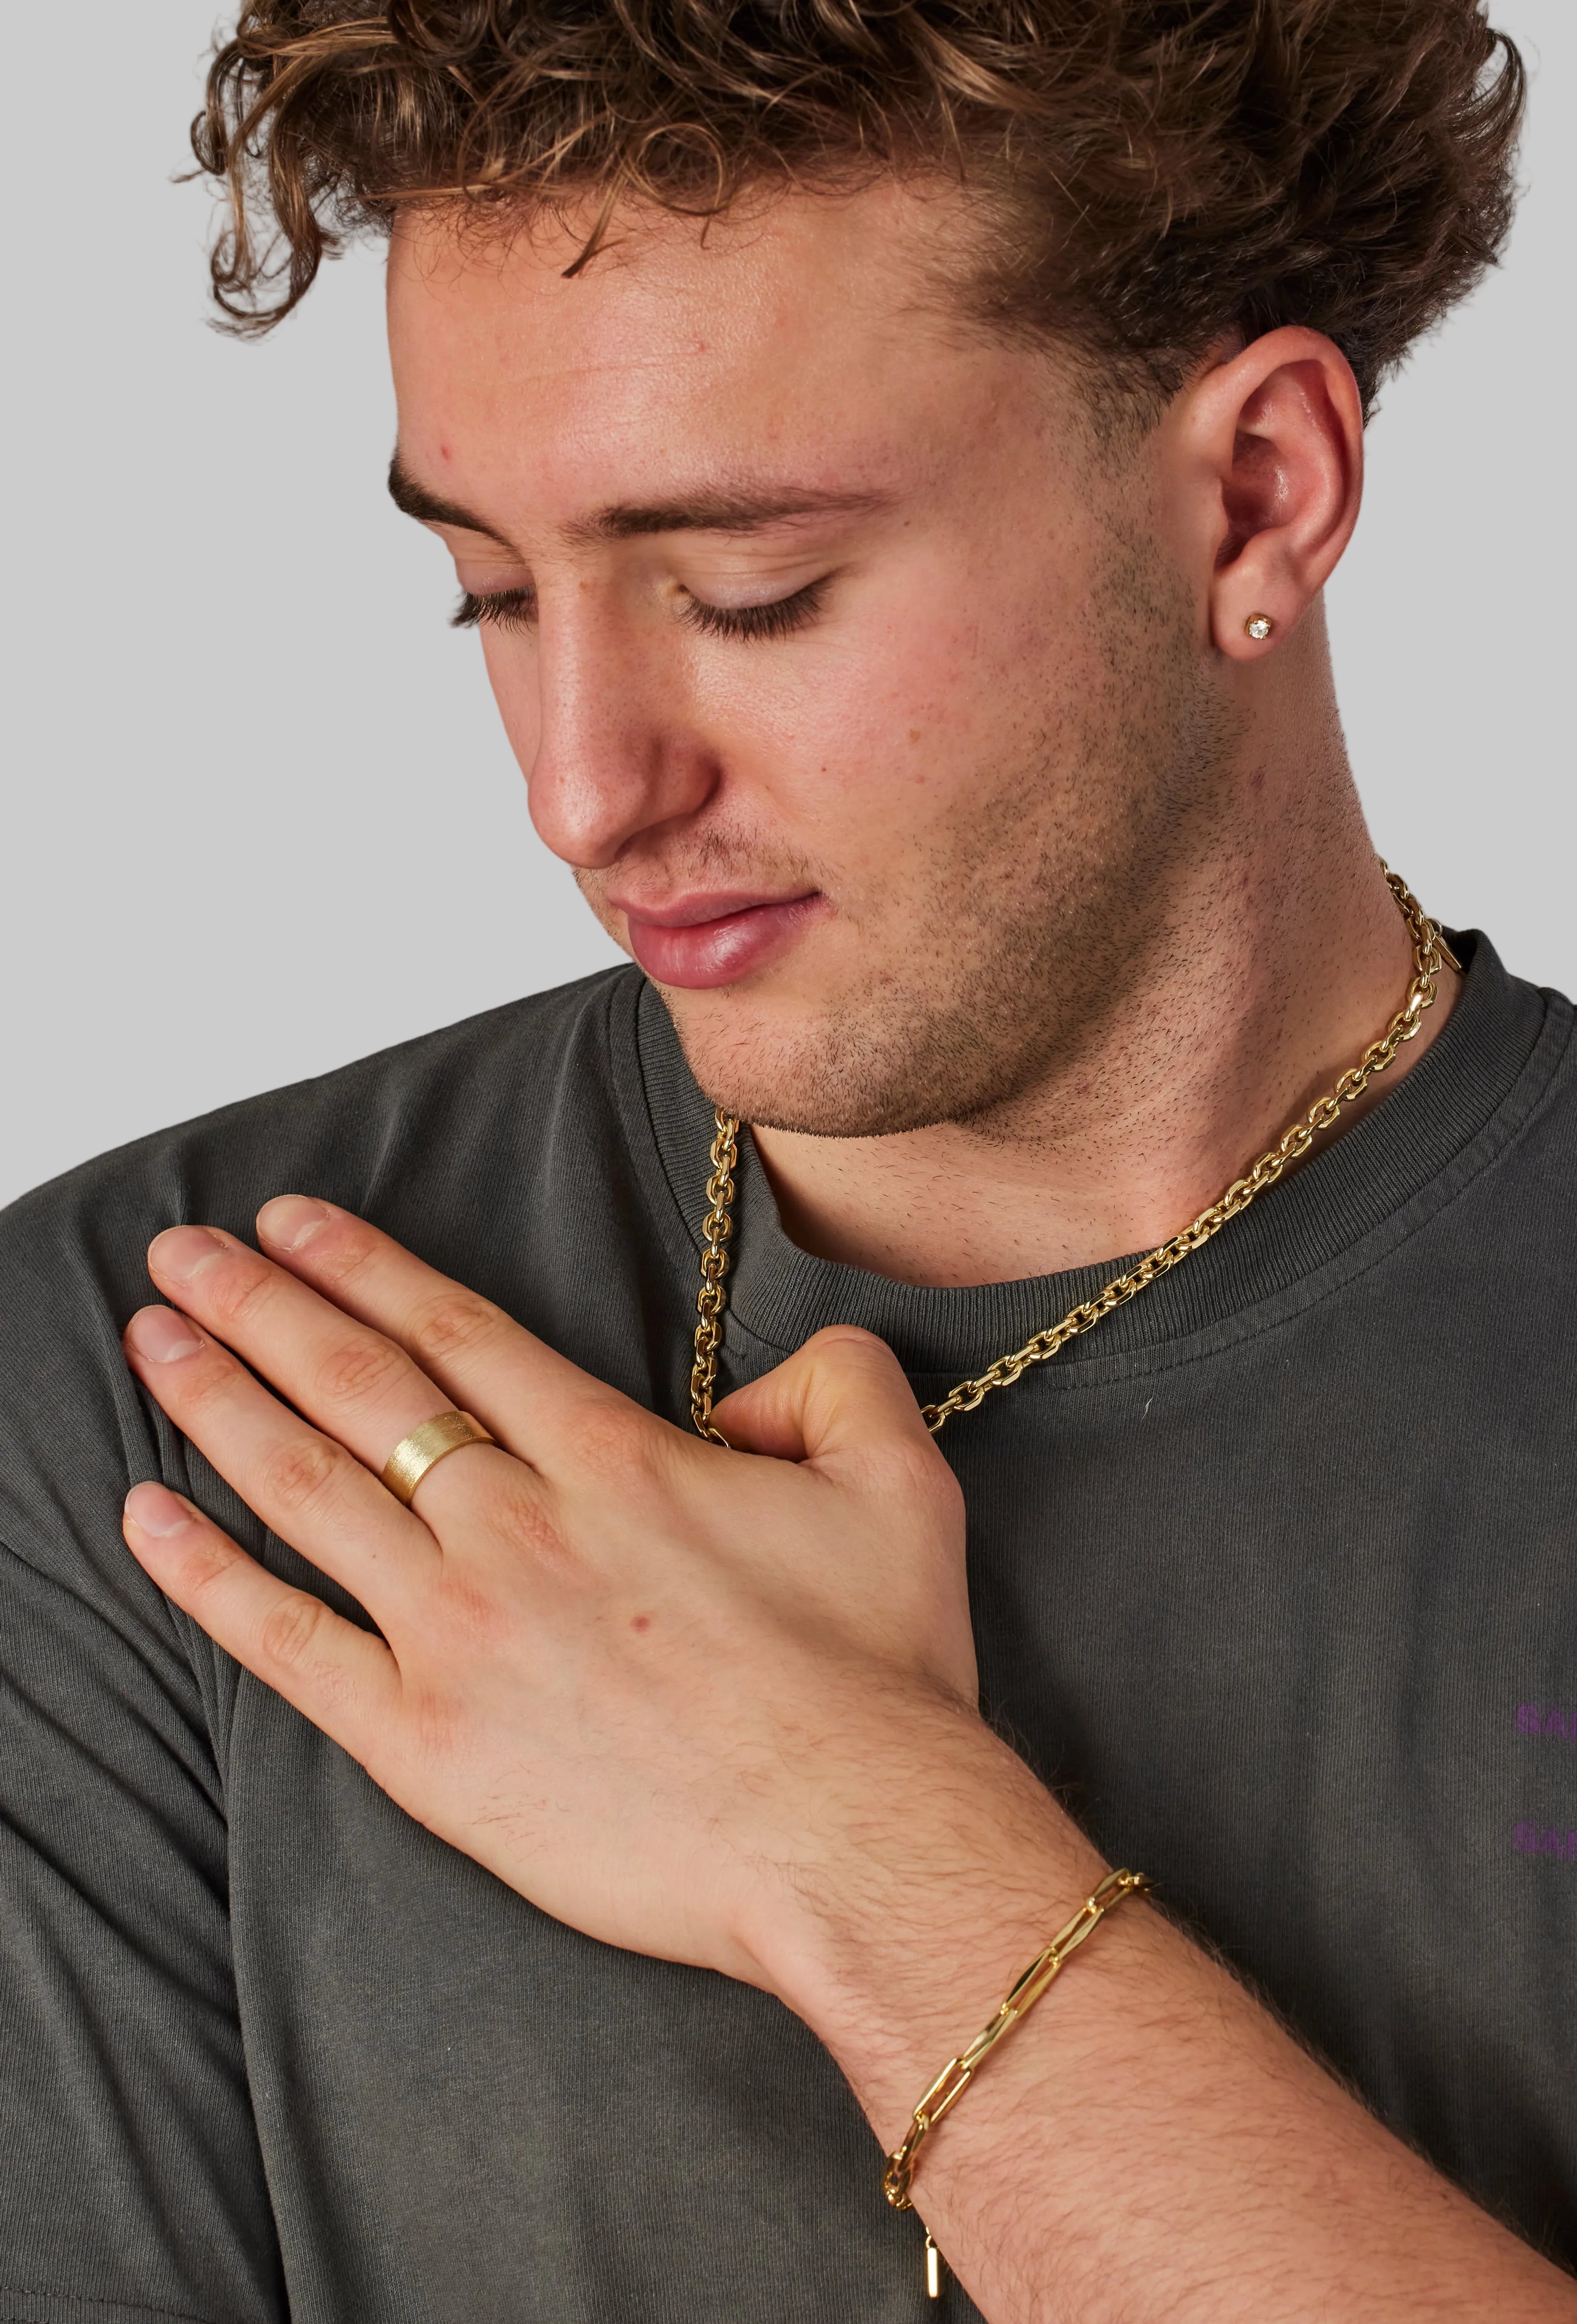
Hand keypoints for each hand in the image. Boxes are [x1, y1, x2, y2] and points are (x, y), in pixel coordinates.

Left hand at [120, 1198, 985, 1994]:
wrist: (857, 1844)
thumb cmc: (879, 1677)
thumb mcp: (903, 1480)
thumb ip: (839, 1382)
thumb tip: (768, 1381)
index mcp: (613, 1460)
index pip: (456, 1333)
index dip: (362, 1266)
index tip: (290, 1224)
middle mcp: (517, 1527)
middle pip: (360, 1385)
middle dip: (259, 1304)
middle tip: (182, 1250)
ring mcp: (460, 1634)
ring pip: (308, 1488)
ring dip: (218, 1401)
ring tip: (150, 1339)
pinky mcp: (428, 1744)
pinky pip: (288, 1646)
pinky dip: (207, 1578)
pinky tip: (148, 1521)